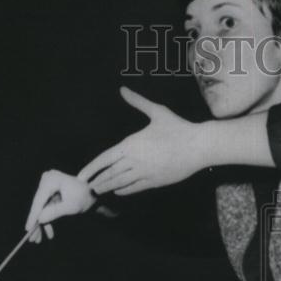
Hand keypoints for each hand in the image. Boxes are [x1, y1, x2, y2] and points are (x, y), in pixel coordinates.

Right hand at [24, 169, 95, 242]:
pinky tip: (48, 232)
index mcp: (51, 180)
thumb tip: (39, 219)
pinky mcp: (50, 191)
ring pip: (42, 208)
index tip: (28, 229)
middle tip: (34, 239)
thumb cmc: (85, 198)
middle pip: (39, 206)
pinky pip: (47, 207)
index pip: (39, 201)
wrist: (93, 193)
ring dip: (42, 224)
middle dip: (38, 224)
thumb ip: (56, 212)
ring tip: (39, 240)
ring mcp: (47, 185)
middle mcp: (46, 180)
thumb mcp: (72, 206)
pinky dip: (48, 219)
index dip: (33, 216)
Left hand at [78, 88, 205, 195]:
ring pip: (120, 183)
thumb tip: (123, 89)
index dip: (91, 168)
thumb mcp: (157, 112)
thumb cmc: (178, 127)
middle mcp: (136, 161)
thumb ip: (138, 102)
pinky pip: (135, 188)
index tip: (81, 175)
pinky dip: (124, 190)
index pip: (105, 159)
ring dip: (108, 186)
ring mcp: (145, 173)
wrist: (198, 147)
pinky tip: (118, 191)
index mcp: (131, 144)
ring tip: (98, 190)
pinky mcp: (155, 182)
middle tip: (87, 186)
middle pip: (110, 173)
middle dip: (97, 180)